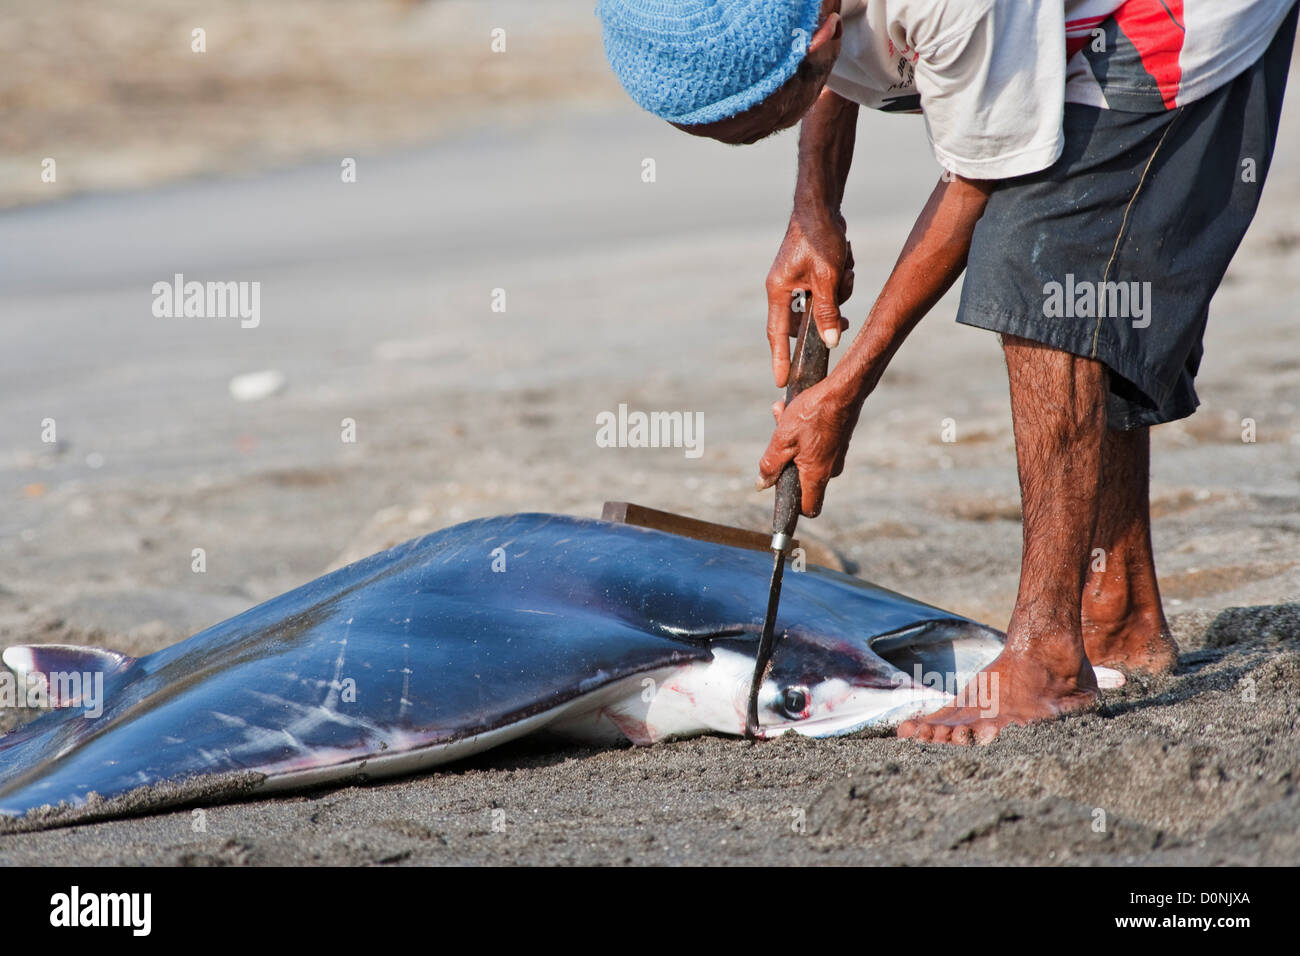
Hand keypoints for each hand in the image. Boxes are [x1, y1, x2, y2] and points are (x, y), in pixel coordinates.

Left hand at [757, 378, 860, 516]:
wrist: (845, 389)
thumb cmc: (813, 413)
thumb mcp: (782, 439)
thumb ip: (771, 465)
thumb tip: (762, 485)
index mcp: (817, 475)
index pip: (809, 508)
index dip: (795, 507)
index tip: (783, 496)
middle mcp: (830, 469)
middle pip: (802, 478)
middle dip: (786, 460)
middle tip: (778, 439)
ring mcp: (836, 454)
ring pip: (805, 454)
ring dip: (790, 439)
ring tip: (783, 414)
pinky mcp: (838, 439)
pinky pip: (814, 441)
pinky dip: (802, 429)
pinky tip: (794, 410)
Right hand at [765, 211, 853, 387]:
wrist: (821, 205)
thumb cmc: (819, 238)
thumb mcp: (827, 279)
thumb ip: (827, 313)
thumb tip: (830, 342)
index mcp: (778, 291)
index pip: (777, 335)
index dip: (780, 359)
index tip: (780, 381)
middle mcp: (782, 288)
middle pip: (802, 321)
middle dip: (825, 319)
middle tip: (843, 321)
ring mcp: (795, 280)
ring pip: (820, 305)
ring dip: (837, 294)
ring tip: (844, 273)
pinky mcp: (808, 272)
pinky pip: (826, 290)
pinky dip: (839, 281)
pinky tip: (844, 260)